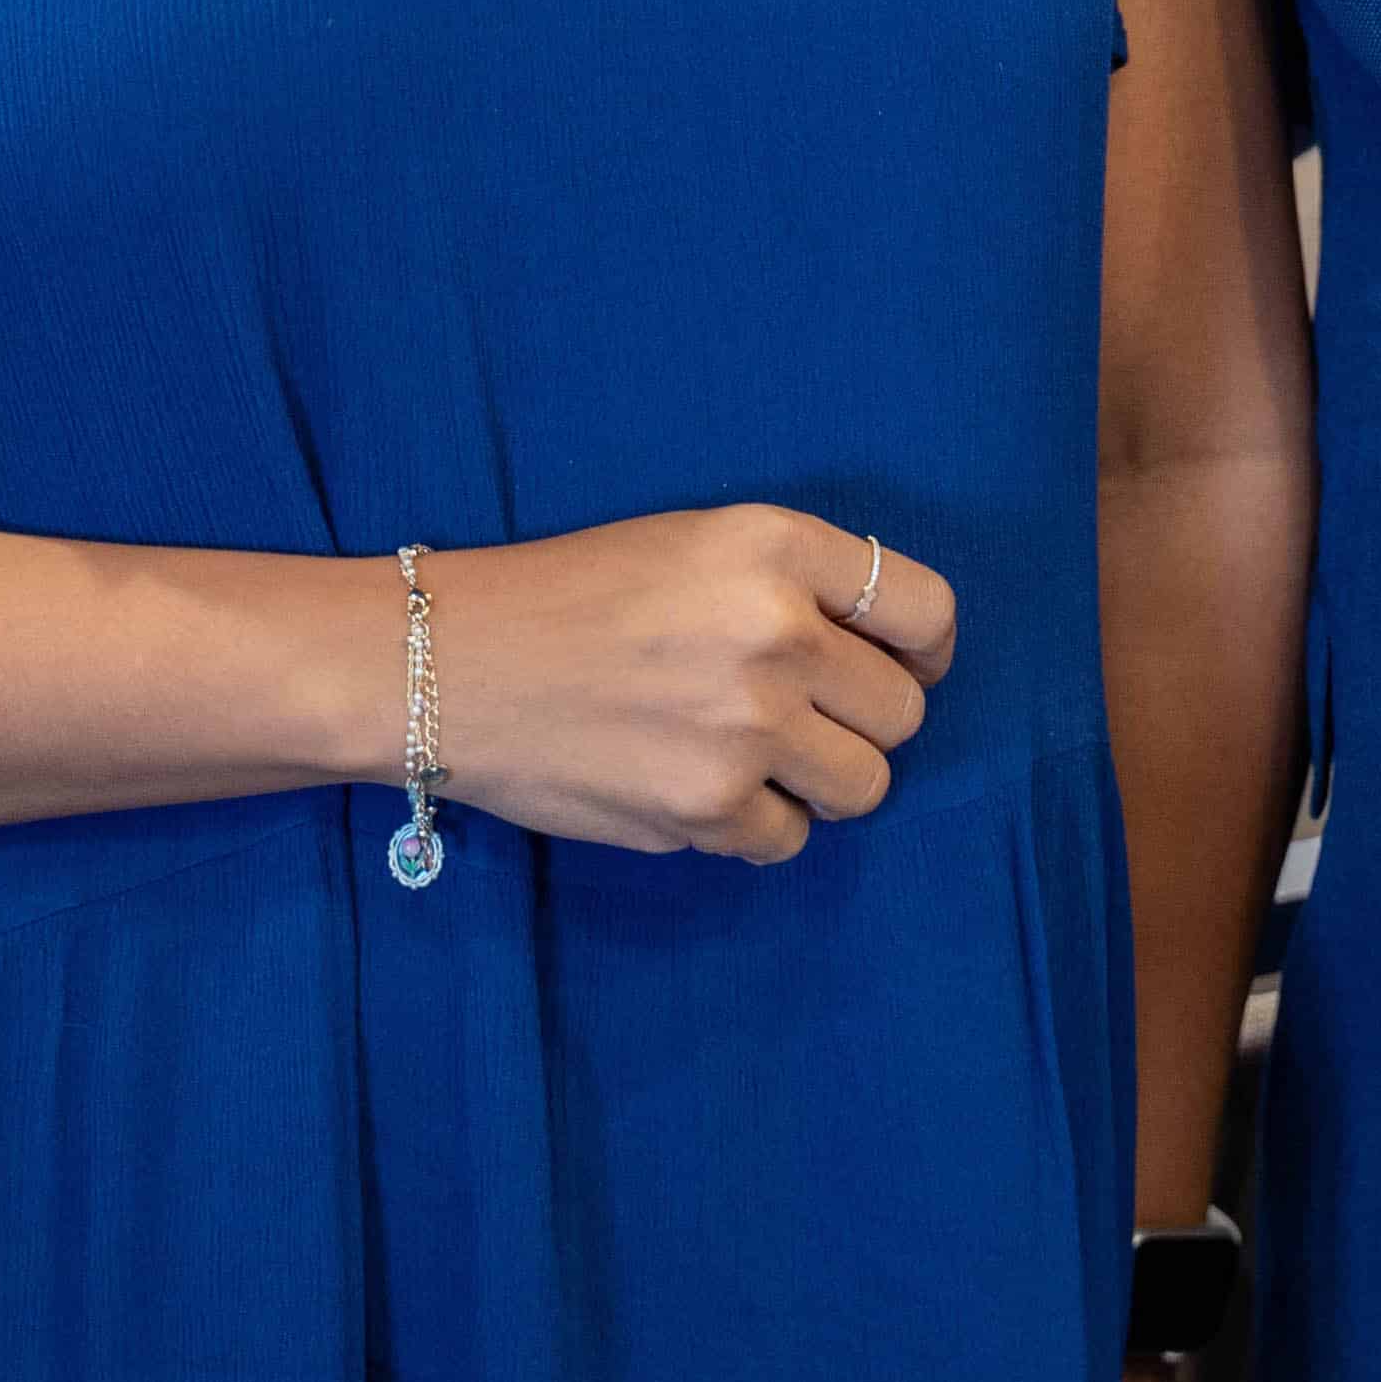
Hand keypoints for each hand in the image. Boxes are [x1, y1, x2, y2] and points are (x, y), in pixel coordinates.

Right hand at [422, 506, 956, 862]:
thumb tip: (892, 652)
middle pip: (903, 712)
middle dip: (862, 720)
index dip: (923, 649)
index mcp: (777, 547)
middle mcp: (776, 633)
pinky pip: (789, 838)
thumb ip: (799, 585)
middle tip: (802, 716)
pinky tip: (700, 787)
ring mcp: (744, 729)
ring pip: (864, 785)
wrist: (453, 662)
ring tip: (756, 756)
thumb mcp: (699, 543)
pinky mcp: (706, 810)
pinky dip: (755, 825)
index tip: (902, 665)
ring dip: (821, 781)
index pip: (927, 612)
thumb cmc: (577, 593)